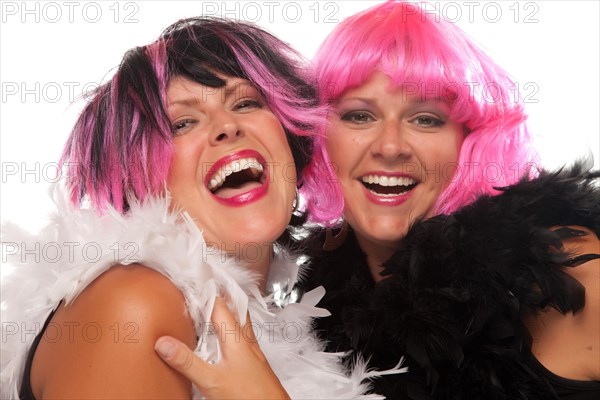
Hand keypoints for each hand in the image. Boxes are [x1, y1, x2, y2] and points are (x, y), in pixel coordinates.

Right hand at [154, 298, 289, 399]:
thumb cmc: (250, 395)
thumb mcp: (211, 379)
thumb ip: (187, 361)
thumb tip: (163, 343)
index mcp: (236, 337)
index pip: (219, 305)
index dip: (205, 292)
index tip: (192, 280)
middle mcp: (246, 340)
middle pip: (234, 309)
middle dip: (219, 297)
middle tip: (205, 287)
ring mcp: (252, 351)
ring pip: (240, 323)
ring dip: (227, 313)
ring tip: (214, 307)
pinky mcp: (254, 362)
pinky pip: (242, 338)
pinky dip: (231, 330)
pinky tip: (225, 340)